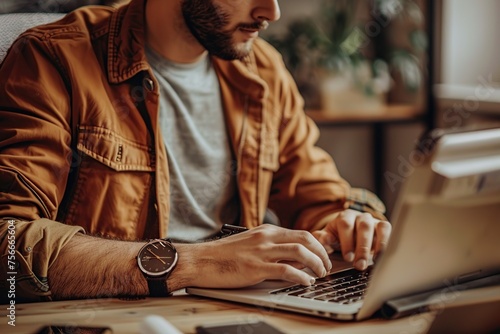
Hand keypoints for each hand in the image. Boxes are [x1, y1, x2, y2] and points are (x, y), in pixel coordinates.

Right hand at [172, 224, 331, 289]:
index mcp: (266, 231)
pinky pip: (285, 270)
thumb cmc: (222, 255)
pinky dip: (300, 277)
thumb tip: (293, 257)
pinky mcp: (255, 268)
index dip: (318, 244)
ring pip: (299, 252)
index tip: (325, 255)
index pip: (300, 233)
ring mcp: (261, 252)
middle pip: (305, 239)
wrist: (200, 260)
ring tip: (320, 274)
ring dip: (316, 264)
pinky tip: (306, 282)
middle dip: (322, 253)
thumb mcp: (250, 243)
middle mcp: (266, 238)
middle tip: (326, 266)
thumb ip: (271, 247)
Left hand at [312, 209, 391, 270]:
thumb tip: (323, 238)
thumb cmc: (340, 237)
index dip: (347, 241)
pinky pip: (387, 230)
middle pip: (364, 226)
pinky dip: (386, 242)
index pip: (345, 224)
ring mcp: (373, 220)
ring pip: (378, 227)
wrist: (353, 236)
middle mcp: (360, 216)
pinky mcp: (383, 226)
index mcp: (344, 217)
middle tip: (359, 265)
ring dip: (377, 245)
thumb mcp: (329, 238)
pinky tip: (382, 256)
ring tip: (374, 262)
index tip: (348, 258)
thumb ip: (323, 238)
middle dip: (362, 247)